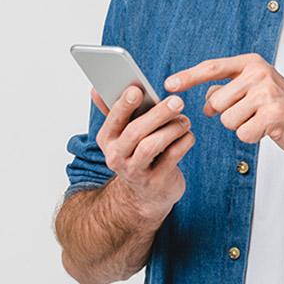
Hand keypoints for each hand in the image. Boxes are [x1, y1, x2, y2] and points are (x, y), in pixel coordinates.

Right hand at [93, 86, 193, 220]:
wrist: (145, 195)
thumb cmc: (136, 154)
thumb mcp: (122, 134)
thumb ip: (113, 110)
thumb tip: (96, 89)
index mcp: (107, 140)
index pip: (113, 119)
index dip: (124, 104)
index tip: (137, 90)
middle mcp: (117, 157)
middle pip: (135, 132)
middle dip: (157, 114)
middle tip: (177, 101)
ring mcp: (136, 172)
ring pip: (153, 145)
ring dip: (173, 129)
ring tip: (184, 121)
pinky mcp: (156, 182)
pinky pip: (172, 156)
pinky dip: (184, 142)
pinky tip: (187, 135)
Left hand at [165, 54, 283, 157]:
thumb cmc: (282, 108)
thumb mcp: (254, 90)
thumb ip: (228, 91)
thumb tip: (206, 102)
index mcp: (251, 63)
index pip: (212, 67)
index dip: (188, 77)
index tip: (168, 85)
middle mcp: (259, 73)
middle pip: (217, 102)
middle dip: (228, 114)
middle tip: (252, 113)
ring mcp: (267, 93)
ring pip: (227, 120)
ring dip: (241, 126)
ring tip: (261, 120)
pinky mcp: (273, 114)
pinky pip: (242, 134)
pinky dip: (252, 137)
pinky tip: (267, 130)